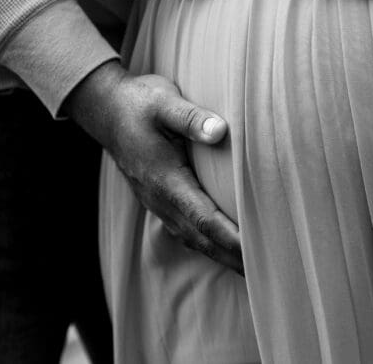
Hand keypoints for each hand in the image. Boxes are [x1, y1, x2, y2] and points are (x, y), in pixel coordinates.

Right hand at [65, 61, 241, 272]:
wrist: (105, 109)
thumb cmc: (138, 103)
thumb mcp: (163, 102)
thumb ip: (191, 117)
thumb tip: (219, 130)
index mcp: (164, 179)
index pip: (202, 217)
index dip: (229, 237)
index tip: (254, 251)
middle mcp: (160, 198)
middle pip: (201, 238)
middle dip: (232, 257)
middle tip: (266, 271)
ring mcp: (158, 202)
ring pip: (194, 238)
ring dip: (222, 255)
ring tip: (253, 268)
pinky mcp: (161, 199)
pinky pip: (187, 230)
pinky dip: (209, 244)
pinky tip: (226, 249)